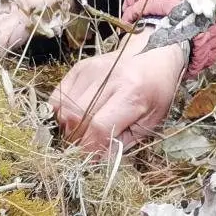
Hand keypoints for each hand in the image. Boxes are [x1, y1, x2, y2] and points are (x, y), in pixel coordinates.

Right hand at [49, 28, 186, 152]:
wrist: (154, 54)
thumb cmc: (156, 90)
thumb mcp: (150, 121)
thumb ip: (124, 142)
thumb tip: (98, 160)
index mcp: (132, 93)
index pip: (99, 127)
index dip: (91, 149)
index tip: (92, 160)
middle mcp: (108, 78)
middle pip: (78, 118)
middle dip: (78, 141)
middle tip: (86, 148)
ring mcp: (91, 70)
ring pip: (64, 108)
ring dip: (68, 128)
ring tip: (82, 133)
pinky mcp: (79, 67)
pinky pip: (59, 96)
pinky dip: (61, 112)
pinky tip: (74, 117)